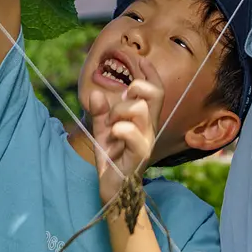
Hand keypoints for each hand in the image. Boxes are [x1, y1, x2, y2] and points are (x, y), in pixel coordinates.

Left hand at [88, 56, 164, 205]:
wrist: (114, 191)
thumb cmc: (113, 159)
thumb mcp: (103, 131)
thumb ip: (100, 113)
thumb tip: (96, 95)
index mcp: (144, 120)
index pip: (155, 91)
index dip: (151, 73)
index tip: (140, 60)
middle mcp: (149, 129)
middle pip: (155, 95)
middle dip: (137, 87)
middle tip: (123, 97)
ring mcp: (145, 142)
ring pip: (141, 110)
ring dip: (120, 110)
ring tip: (111, 123)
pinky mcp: (137, 157)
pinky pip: (131, 134)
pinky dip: (119, 128)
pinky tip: (112, 134)